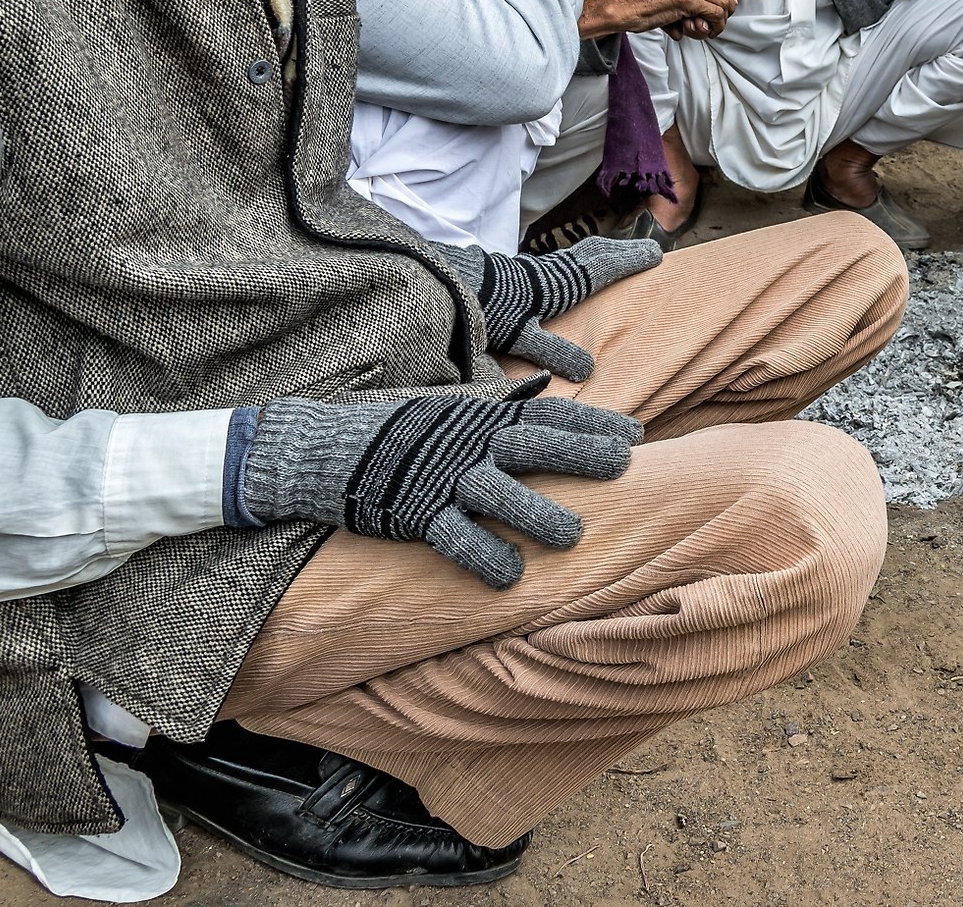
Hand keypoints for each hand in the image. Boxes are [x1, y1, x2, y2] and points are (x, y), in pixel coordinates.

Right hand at [237, 387, 640, 587]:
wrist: (327, 450)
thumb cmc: (404, 432)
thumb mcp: (456, 408)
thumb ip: (500, 403)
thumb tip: (544, 385)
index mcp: (484, 417)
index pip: (548, 415)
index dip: (593, 423)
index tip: (635, 434)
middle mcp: (469, 444)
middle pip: (534, 444)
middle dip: (580, 453)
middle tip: (625, 466)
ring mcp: (441, 479)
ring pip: (499, 495)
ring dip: (538, 514)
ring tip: (574, 536)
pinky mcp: (414, 514)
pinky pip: (454, 538)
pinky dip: (482, 556)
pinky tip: (510, 577)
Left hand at [436, 237, 662, 381]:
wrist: (443, 285)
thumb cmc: (484, 311)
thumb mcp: (520, 337)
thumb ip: (554, 352)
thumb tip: (588, 371)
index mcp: (558, 284)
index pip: (603, 267)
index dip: (630, 261)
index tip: (656, 256)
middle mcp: (549, 271)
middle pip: (592, 254)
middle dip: (621, 253)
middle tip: (647, 251)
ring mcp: (533, 269)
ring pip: (575, 256)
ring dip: (600, 254)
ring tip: (615, 258)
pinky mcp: (517, 273)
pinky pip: (558, 262)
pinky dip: (577, 262)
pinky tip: (570, 273)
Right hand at [580, 0, 736, 38]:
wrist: (621, 7)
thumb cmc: (637, 0)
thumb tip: (705, 4)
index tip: (724, 3)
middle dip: (726, 4)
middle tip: (722, 18)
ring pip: (722, 0)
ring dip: (721, 18)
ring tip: (713, 28)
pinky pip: (716, 13)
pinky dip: (716, 25)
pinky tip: (709, 31)